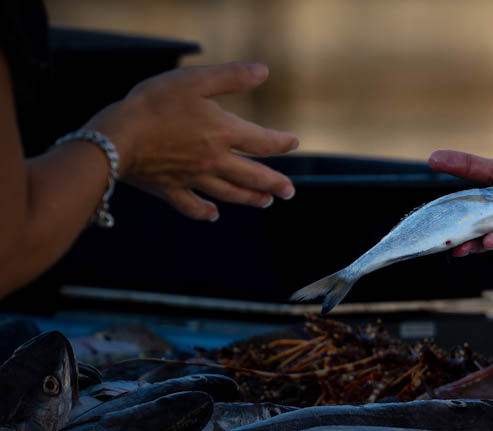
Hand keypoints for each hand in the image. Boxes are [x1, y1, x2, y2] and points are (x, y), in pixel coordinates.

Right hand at [85, 62, 298, 220]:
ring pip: (229, 193)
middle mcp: (214, 161)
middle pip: (253, 175)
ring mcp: (193, 178)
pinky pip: (191, 205)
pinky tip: (213, 214)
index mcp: (223, 133)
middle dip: (275, 183)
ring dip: (250, 198)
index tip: (293, 143)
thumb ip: (231, 77)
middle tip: (289, 192)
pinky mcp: (169, 189)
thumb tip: (264, 71)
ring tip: (265, 202)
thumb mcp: (194, 81)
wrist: (115, 136)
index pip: (262, 141)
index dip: (281, 142)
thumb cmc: (153, 104)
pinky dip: (204, 211)